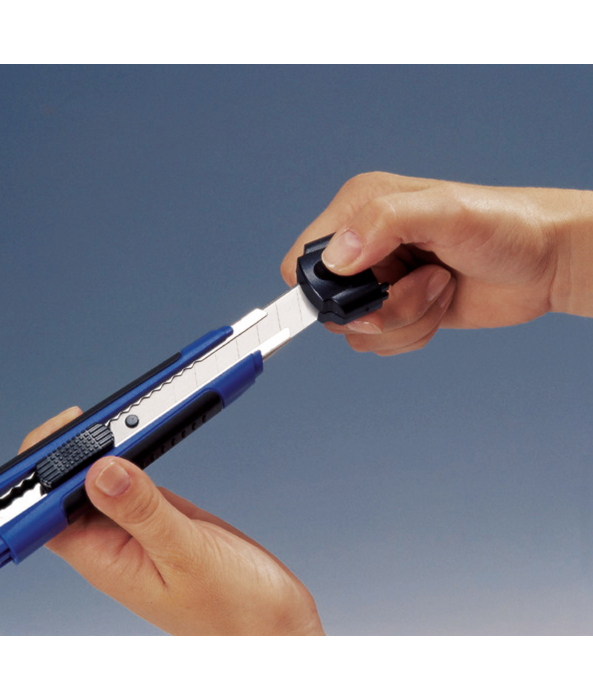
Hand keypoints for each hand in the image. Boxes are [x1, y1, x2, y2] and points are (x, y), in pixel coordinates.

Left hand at [20, 407, 324, 635]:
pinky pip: (133, 478)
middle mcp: (112, 540)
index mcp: (104, 559)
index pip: (44, 517)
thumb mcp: (187, 555)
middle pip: (68, 490)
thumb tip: (100, 469)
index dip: (39, 476)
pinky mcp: (159, 513)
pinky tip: (138, 437)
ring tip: (120, 417)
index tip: (58, 436)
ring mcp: (135, 525)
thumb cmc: (231, 608)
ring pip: (101, 479)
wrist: (270, 623)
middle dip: (71, 449)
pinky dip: (133, 452)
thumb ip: (143, 511)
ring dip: (104, 448)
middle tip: (94, 416)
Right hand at [281, 172, 592, 355]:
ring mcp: (380, 282)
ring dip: (405, 320)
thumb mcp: (446, 212)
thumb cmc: (505, 225)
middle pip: (328, 307)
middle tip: (423, 280)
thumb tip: (336, 260)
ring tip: (439, 285)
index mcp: (359, 210)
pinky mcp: (398, 311)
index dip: (326, 286)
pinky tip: (440, 302)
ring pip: (358, 332)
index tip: (370, 287)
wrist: (544, 263)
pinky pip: (380, 344)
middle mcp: (363, 247)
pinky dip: (414, 334)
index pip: (302, 261)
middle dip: (381, 307)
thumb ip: (384, 222)